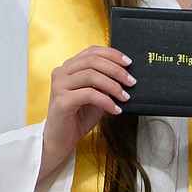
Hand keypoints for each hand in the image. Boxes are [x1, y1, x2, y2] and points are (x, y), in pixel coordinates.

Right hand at [40, 46, 134, 183]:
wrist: (61, 140)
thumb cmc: (78, 118)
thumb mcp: (95, 96)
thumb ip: (104, 83)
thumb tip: (124, 75)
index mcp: (69, 67)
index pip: (91, 51)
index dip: (112, 54)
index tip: (128, 63)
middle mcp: (61, 73)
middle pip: (92, 61)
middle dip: (116, 70)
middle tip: (131, 81)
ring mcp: (59, 85)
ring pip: (91, 75)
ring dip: (113, 85)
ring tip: (125, 97)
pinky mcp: (61, 100)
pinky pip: (89, 94)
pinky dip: (106, 101)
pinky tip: (115, 109)